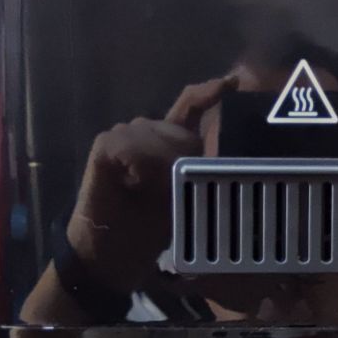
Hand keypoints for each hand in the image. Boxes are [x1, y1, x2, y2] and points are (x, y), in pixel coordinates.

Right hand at [65, 75, 237, 292]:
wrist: (111, 253)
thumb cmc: (148, 228)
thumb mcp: (185, 198)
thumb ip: (197, 170)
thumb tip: (221, 153)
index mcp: (168, 142)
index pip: (190, 106)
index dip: (209, 93)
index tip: (232, 84)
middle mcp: (146, 132)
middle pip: (177, 128)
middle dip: (183, 155)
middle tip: (172, 190)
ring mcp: (123, 135)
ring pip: (155, 134)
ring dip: (162, 164)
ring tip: (152, 193)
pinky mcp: (105, 145)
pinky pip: (132, 146)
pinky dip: (140, 166)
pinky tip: (134, 183)